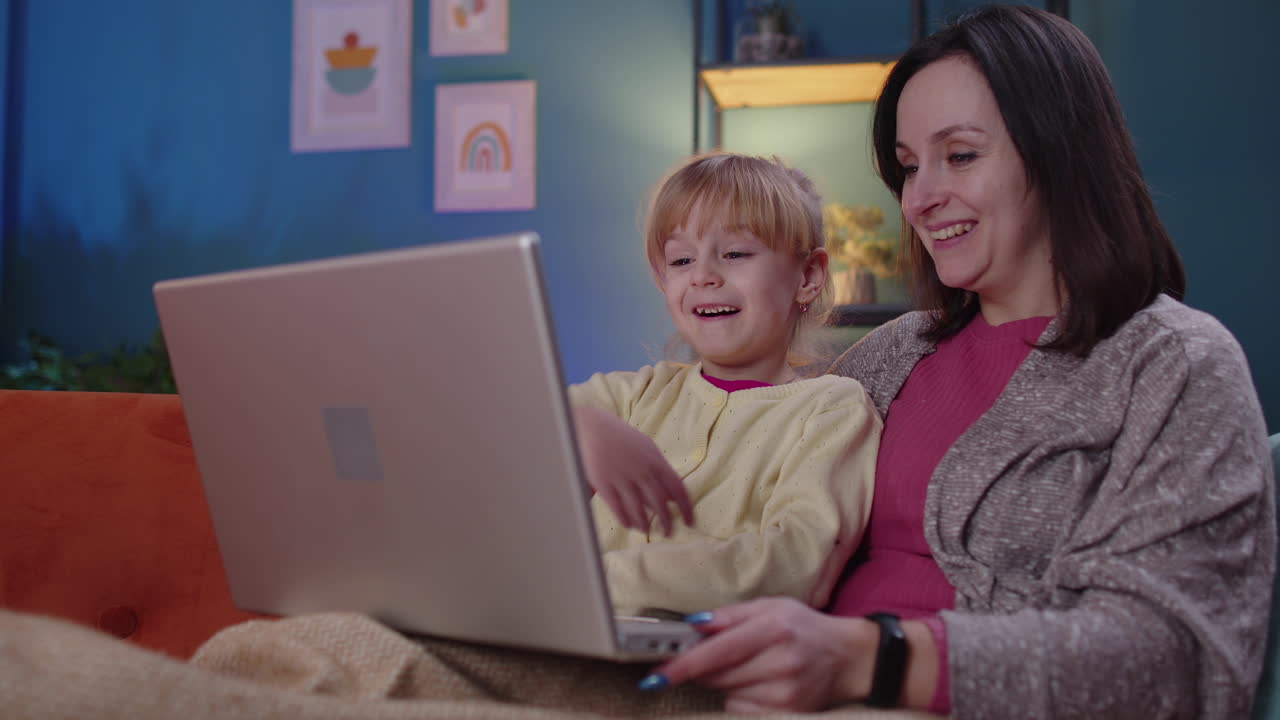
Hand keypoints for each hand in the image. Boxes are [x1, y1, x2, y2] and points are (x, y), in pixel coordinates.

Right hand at [572, 405, 694, 535]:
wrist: (593, 427)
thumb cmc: (622, 438)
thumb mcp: (647, 449)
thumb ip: (660, 470)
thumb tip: (673, 496)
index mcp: (656, 460)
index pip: (677, 488)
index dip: (686, 508)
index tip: (690, 522)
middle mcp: (642, 470)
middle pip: (659, 503)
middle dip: (666, 521)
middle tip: (668, 533)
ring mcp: (622, 477)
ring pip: (639, 509)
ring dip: (645, 524)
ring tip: (646, 530)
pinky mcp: (604, 483)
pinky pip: (618, 508)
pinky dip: (626, 519)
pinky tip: (629, 525)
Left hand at [649, 597, 875, 712]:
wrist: (848, 658)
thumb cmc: (803, 627)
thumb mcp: (769, 607)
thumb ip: (729, 616)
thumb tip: (692, 624)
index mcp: (773, 628)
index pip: (718, 652)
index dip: (683, 665)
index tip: (657, 675)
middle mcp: (780, 662)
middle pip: (716, 675)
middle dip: (703, 667)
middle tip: (714, 655)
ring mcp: (785, 692)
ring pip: (726, 694)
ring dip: (724, 682)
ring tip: (749, 666)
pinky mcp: (788, 713)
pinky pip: (741, 710)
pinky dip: (740, 698)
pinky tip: (758, 684)